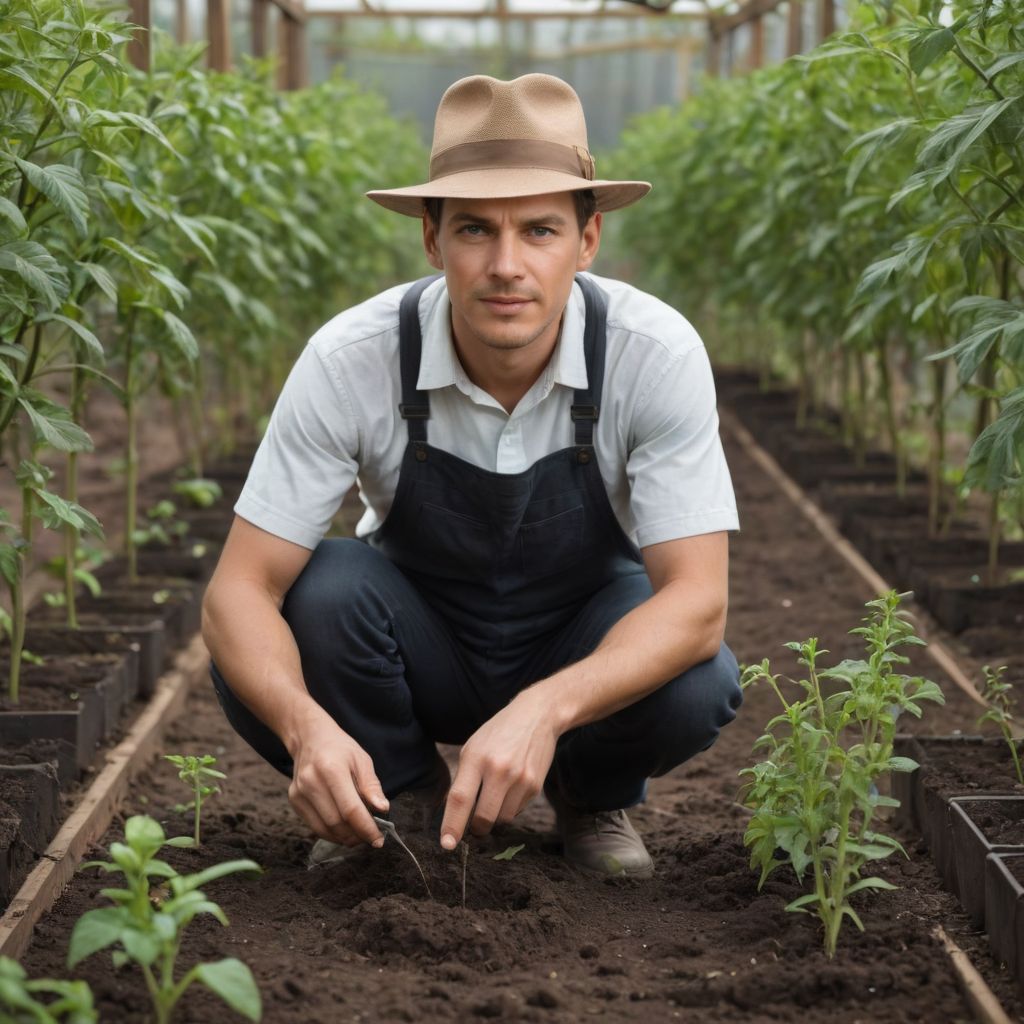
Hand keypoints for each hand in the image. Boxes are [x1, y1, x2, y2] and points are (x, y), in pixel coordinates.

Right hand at [285, 703, 389, 847]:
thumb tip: (383, 809)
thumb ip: (371, 786)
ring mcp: (299, 793)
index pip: (351, 810)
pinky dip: (331, 833)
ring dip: (344, 838)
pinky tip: (344, 831)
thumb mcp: (362, 760)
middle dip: (357, 836)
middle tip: (371, 838)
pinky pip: (314, 826)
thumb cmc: (340, 748)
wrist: (310, 738)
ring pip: (324, 829)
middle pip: (337, 822)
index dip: (366, 828)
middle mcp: (311, 783)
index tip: (379, 840)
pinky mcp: (293, 800)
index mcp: (331, 769)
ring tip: (359, 836)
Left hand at [440, 688, 559, 849]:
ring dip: (495, 817)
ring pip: (501, 820)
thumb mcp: (474, 748)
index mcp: (476, 757)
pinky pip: (517, 811)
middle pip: (483, 818)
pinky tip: (512, 786)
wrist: (537, 716)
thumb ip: (464, 779)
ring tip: (497, 794)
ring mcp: (519, 779)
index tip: (447, 844)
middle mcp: (498, 769)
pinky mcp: (535, 786)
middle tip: (474, 825)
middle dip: (476, 828)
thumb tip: (455, 816)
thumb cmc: (498, 734)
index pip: (460, 798)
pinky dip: (510, 807)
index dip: (452, 824)